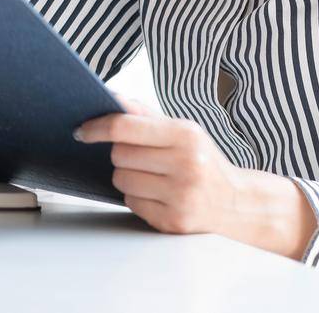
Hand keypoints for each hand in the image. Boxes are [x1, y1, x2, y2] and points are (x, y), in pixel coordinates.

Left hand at [74, 99, 313, 259]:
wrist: (237, 203)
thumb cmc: (202, 160)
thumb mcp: (182, 130)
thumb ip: (144, 114)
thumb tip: (108, 97)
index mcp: (185, 135)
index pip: (125, 127)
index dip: (97, 127)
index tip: (81, 130)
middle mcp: (185, 165)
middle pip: (119, 155)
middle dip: (121, 155)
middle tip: (139, 157)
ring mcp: (180, 196)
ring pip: (121, 181)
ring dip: (127, 177)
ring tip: (151, 176)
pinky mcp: (173, 221)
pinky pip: (131, 203)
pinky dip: (137, 198)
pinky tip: (158, 194)